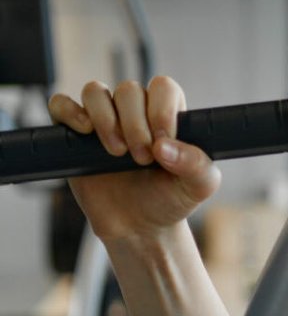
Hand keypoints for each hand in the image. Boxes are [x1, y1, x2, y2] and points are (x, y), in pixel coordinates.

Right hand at [47, 76, 219, 244]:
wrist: (140, 227)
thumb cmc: (170, 201)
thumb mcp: (198, 187)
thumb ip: (197, 165)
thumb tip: (165, 146)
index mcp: (166, 116)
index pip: (163, 87)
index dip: (161, 109)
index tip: (163, 142)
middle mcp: (134, 113)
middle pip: (128, 90)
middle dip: (135, 124)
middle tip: (142, 159)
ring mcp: (103, 120)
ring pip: (95, 91)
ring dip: (105, 119)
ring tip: (117, 153)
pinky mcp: (75, 134)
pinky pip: (61, 104)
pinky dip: (69, 111)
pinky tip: (85, 131)